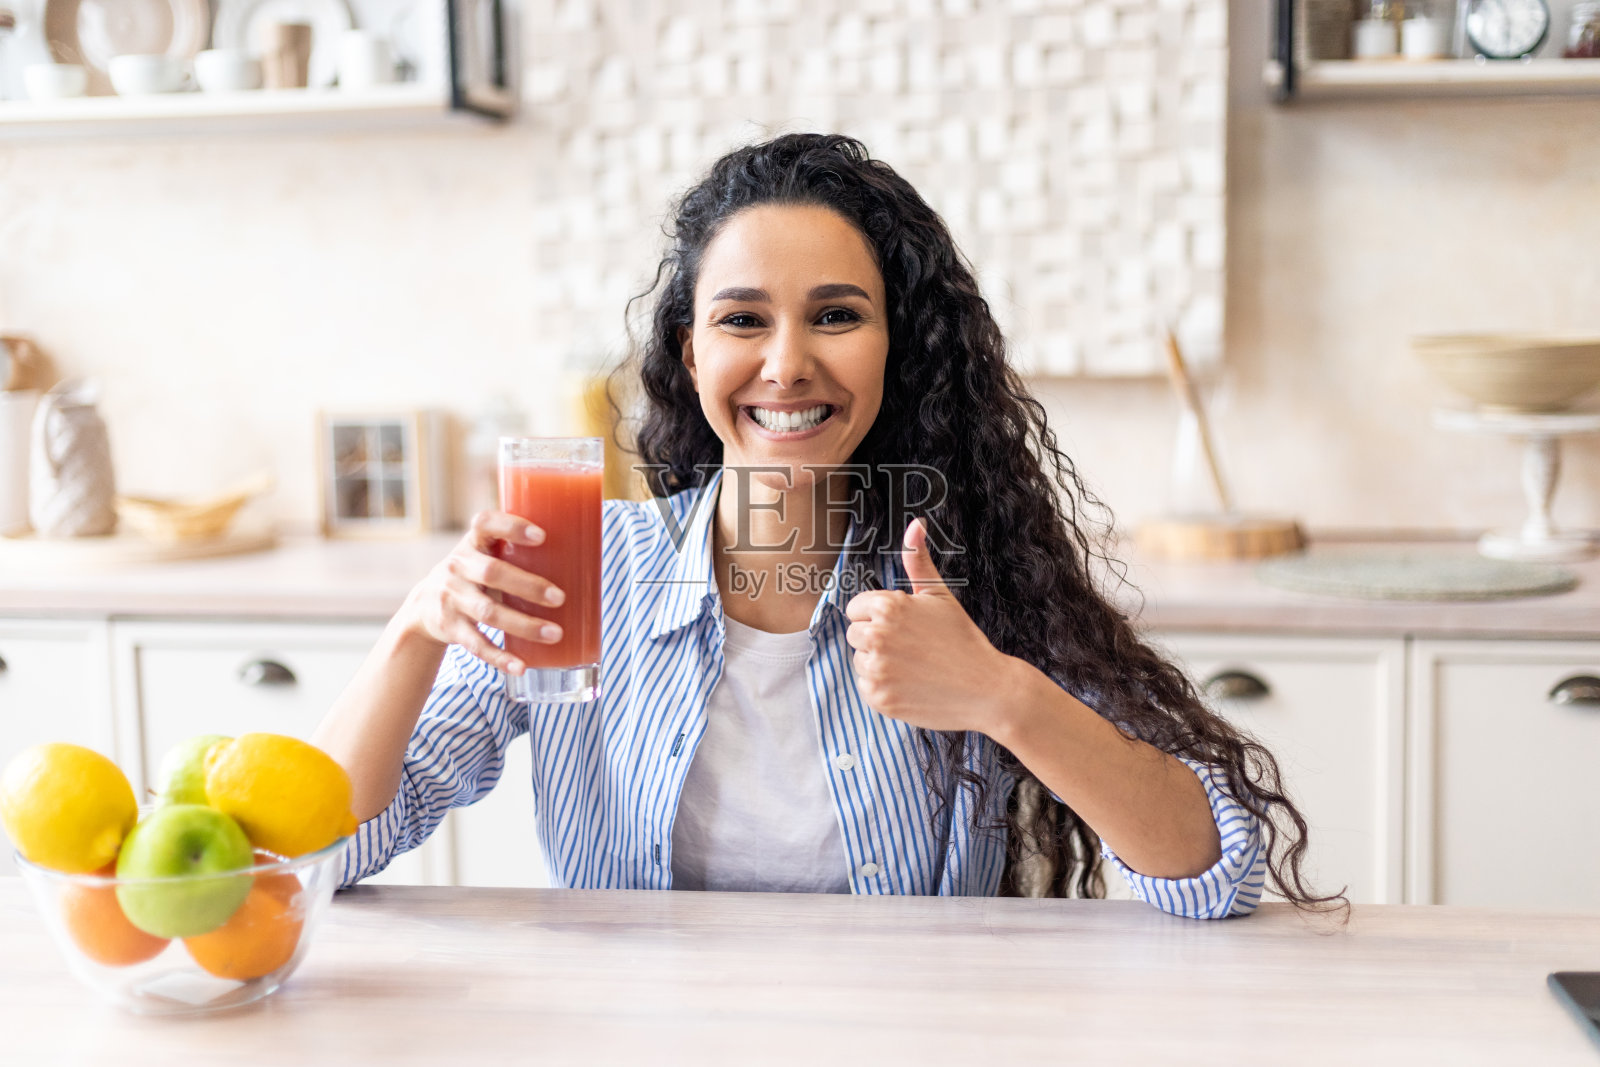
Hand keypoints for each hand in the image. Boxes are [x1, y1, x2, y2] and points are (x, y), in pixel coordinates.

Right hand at [398, 510, 565, 673]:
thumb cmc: (474, 574)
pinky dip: (500, 657)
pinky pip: (476, 644)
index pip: (485, 524)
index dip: (511, 527)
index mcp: (473, 543)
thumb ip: (517, 551)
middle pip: (492, 573)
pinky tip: (521, 666)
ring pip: (488, 613)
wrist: (424, 606)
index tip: (541, 536)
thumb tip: (583, 554)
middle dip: (528, 586)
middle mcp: (458, 567)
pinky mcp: (450, 627)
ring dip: (524, 625)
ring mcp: (452, 598)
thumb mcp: (485, 554)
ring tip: (555, 634)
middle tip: (560, 598)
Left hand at [843, 518, 1019, 734]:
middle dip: (877, 639)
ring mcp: (876, 670)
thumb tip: (915, 525)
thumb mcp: (939, 595)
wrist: (987, 689)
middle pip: (854, 635)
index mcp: (887, 607)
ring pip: (860, 662)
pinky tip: (911, 685)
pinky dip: (884, 689)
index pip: (856, 609)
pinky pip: (866, 688)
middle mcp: (876, 637)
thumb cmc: (963, 639)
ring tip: (914, 666)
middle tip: (912, 648)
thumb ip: (919, 561)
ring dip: (879, 665)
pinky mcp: (879, 699)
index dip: (879, 616)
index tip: (905, 627)